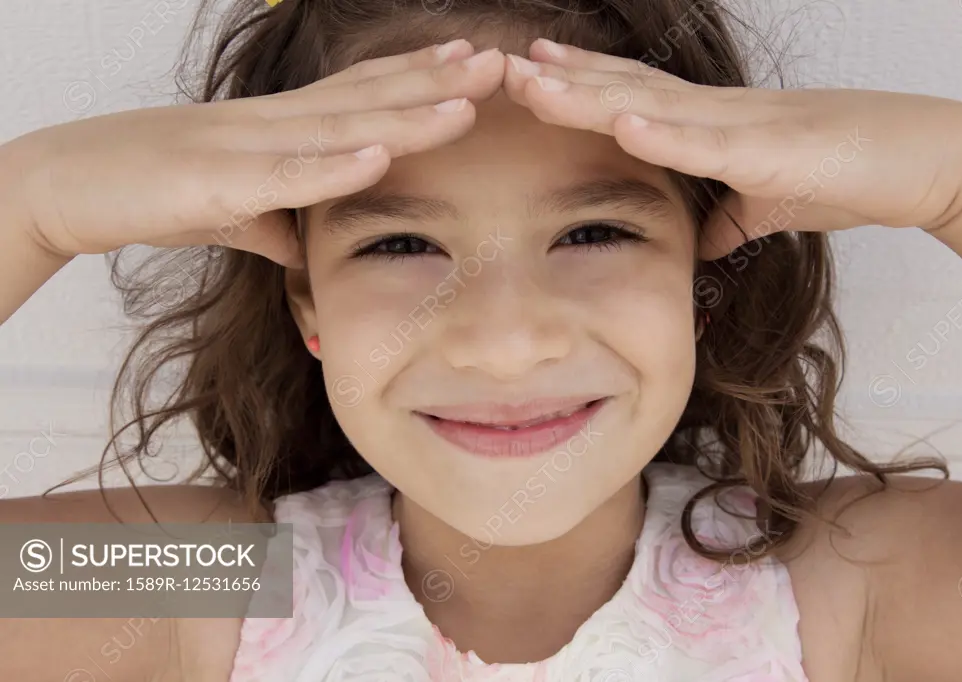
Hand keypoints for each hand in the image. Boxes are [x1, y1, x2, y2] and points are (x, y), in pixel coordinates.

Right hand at [2, 40, 504, 267]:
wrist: (68, 185)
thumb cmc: (154, 188)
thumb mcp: (233, 207)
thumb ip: (276, 215)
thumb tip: (304, 241)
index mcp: (280, 125)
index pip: (360, 92)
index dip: (418, 74)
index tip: (472, 63)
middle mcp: (273, 124)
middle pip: (367, 98)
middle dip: (437, 82)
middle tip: (501, 63)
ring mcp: (246, 149)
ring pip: (339, 129)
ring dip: (406, 115)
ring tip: (465, 100)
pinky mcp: (216, 184)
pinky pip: (284, 175)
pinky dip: (333, 167)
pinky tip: (379, 157)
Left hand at [501, 39, 961, 259]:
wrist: (915, 163)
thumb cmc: (844, 174)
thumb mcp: (767, 203)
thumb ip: (729, 215)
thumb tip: (704, 240)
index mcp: (709, 123)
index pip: (630, 97)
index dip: (579, 85)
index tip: (530, 75)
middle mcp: (712, 113)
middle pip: (623, 91)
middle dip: (561, 80)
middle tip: (502, 66)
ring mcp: (736, 126)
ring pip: (648, 105)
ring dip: (588, 94)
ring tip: (533, 80)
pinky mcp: (766, 150)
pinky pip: (705, 142)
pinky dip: (661, 134)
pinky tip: (620, 122)